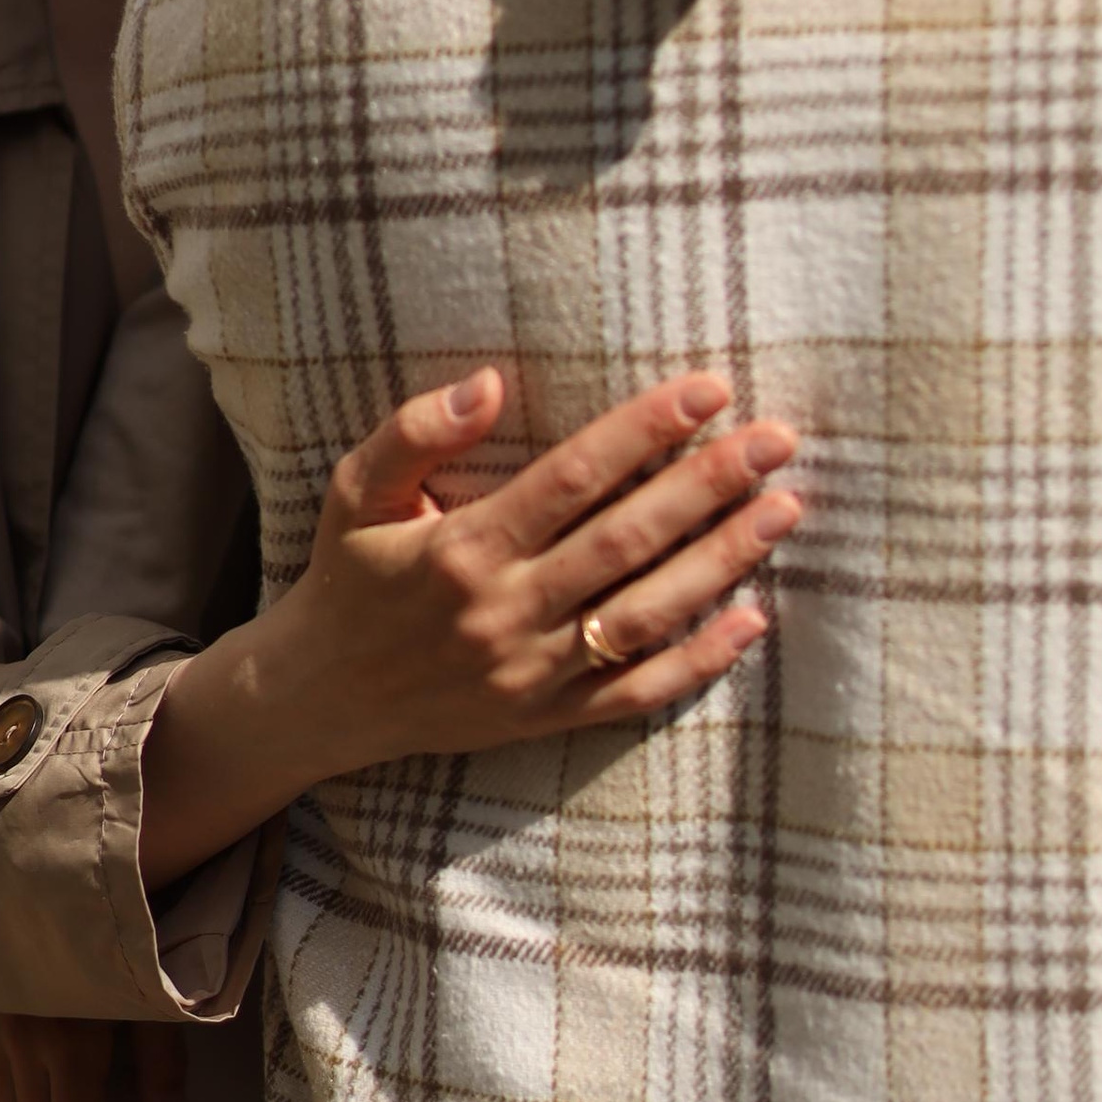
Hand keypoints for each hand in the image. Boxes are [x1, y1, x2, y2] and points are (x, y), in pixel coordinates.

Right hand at [138, 368, 802, 881]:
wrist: (317, 699)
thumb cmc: (347, 578)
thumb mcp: (355, 493)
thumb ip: (412, 432)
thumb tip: (488, 382)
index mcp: (462, 548)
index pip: (575, 477)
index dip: (646, 429)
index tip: (709, 389)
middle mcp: (503, 612)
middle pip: (627, 540)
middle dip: (708, 484)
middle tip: (777, 438)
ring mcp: (530, 674)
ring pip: (646, 614)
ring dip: (723, 562)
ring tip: (784, 509)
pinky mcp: (544, 719)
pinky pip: (636, 694)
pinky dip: (699, 663)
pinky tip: (754, 620)